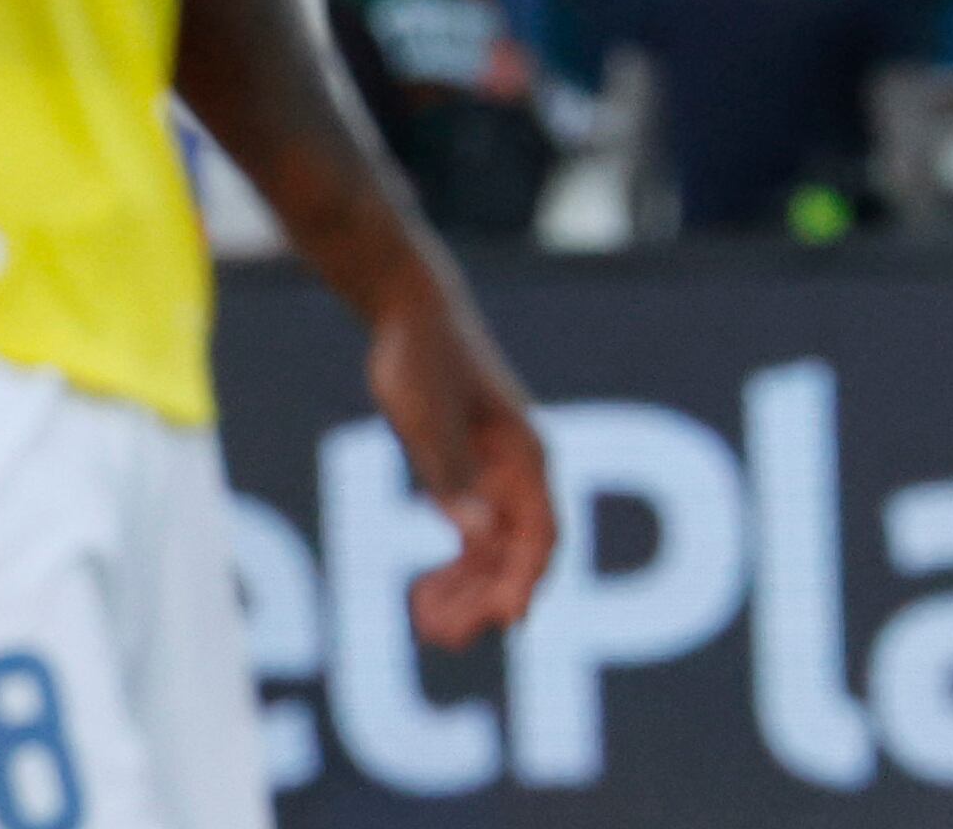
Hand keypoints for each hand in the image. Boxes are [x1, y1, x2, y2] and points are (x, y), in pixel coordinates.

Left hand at [369, 283, 555, 650]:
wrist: (412, 314)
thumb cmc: (423, 358)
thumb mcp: (425, 417)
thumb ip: (449, 474)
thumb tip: (475, 532)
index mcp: (526, 460)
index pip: (540, 536)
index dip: (525, 580)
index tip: (508, 621)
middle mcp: (520, 477)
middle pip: (516, 556)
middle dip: (485, 601)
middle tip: (442, 638)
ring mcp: (496, 481)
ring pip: (493, 557)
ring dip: (467, 594)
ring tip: (428, 630)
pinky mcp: (468, 479)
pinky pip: (471, 541)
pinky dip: (453, 570)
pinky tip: (424, 596)